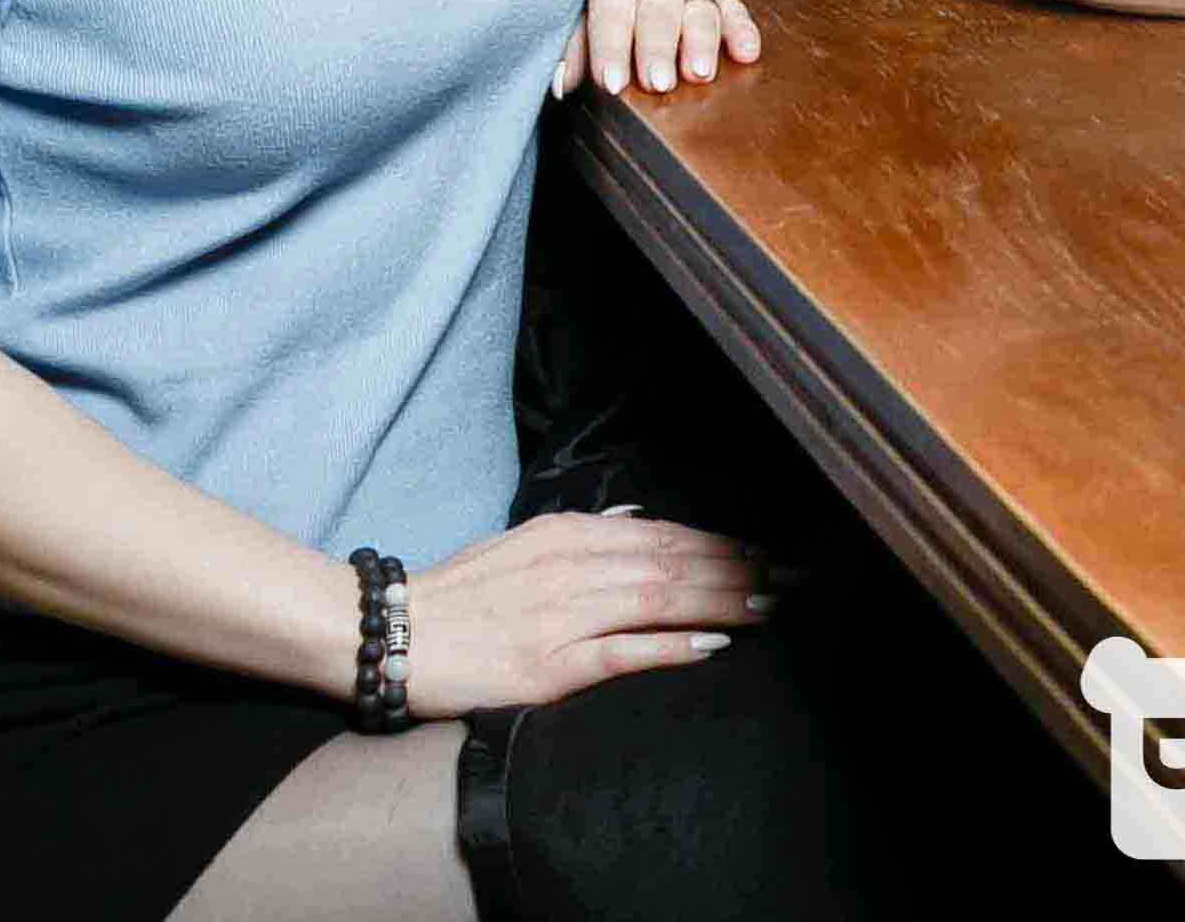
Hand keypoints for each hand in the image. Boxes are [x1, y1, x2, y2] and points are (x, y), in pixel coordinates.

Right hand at [397, 511, 784, 718]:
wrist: (391, 632)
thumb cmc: (460, 593)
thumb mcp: (524, 542)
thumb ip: (585, 532)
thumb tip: (638, 519)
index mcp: (570, 535)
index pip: (666, 534)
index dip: (723, 544)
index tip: (770, 553)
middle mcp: (574, 566)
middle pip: (676, 561)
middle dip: (741, 569)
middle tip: (794, 579)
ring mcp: (563, 615)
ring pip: (661, 598)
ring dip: (723, 600)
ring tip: (771, 606)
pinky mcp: (548, 664)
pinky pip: (621, 652)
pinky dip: (671, 646)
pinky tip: (711, 645)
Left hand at [561, 0, 763, 95]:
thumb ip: (573, 36)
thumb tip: (562, 83)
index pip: (614, 9)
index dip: (611, 47)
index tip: (611, 83)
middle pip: (660, 11)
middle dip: (659, 49)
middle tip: (658, 83)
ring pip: (701, 9)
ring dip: (702, 43)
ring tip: (700, 73)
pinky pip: (733, 7)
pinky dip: (743, 30)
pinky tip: (747, 53)